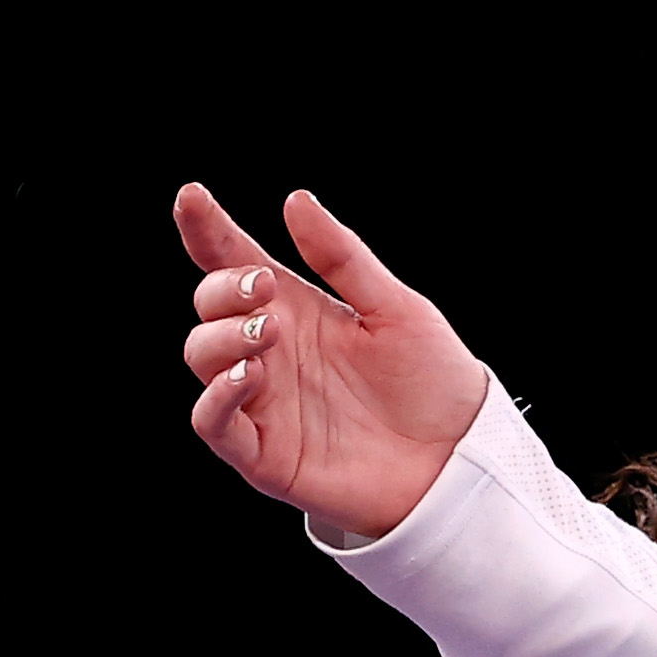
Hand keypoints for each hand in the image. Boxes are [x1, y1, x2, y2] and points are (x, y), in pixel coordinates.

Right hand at [172, 184, 489, 540]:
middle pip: (209, 307)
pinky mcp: (265, 454)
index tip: (194, 198)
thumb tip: (297, 201)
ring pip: (202, 357)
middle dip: (222, 289)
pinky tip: (248, 375)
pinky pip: (212, 423)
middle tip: (263, 288)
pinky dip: (216, 396)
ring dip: (223, 336)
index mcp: (296, 310)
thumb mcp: (396, 310)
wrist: (463, 458)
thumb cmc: (432, 384)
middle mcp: (272, 352)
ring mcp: (264, 401)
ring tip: (269, 332)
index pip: (234, 262)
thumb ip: (343, 259)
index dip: (208, 230)